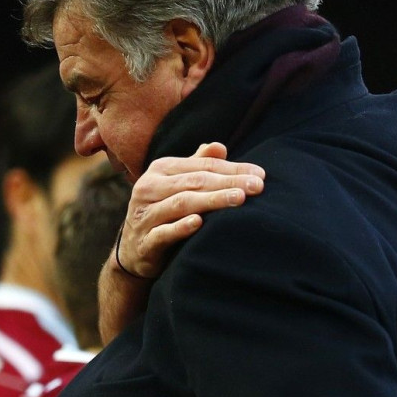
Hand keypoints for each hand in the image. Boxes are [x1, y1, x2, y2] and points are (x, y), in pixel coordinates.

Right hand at [114, 142, 264, 278]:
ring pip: (181, 204)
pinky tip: (199, 223)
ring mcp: (144, 214)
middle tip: (257, 186)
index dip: (233, 168)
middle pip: (195, 182)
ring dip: (211, 201)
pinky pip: (162, 232)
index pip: (204, 166)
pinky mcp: (144, 242)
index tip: (260, 175)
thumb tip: (220, 146)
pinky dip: (180, 227)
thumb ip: (199, 165)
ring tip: (238, 199)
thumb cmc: (166, 210)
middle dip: (229, 182)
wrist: (136, 251)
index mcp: (161, 169)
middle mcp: (149, 187)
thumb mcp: (179, 184)